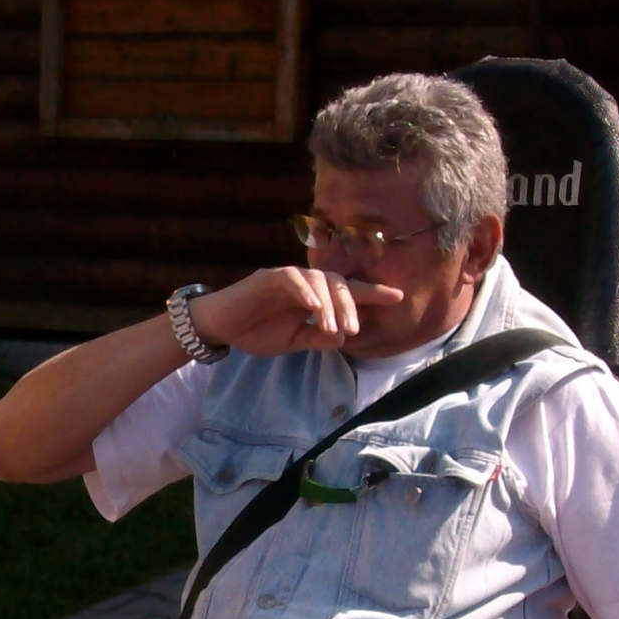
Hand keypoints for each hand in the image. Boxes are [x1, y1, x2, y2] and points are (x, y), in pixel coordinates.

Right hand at [189, 267, 404, 357]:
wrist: (220, 327)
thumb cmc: (255, 331)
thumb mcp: (293, 342)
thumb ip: (318, 338)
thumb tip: (343, 336)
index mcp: (313, 297)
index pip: (347, 290)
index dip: (372, 292)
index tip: (398, 296)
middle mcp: (305, 282)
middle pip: (338, 282)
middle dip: (351, 303)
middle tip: (355, 328)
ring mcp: (287, 277)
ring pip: (318, 279)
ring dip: (330, 303)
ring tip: (333, 326)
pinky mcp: (268, 278)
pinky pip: (292, 279)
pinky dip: (306, 292)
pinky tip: (314, 308)